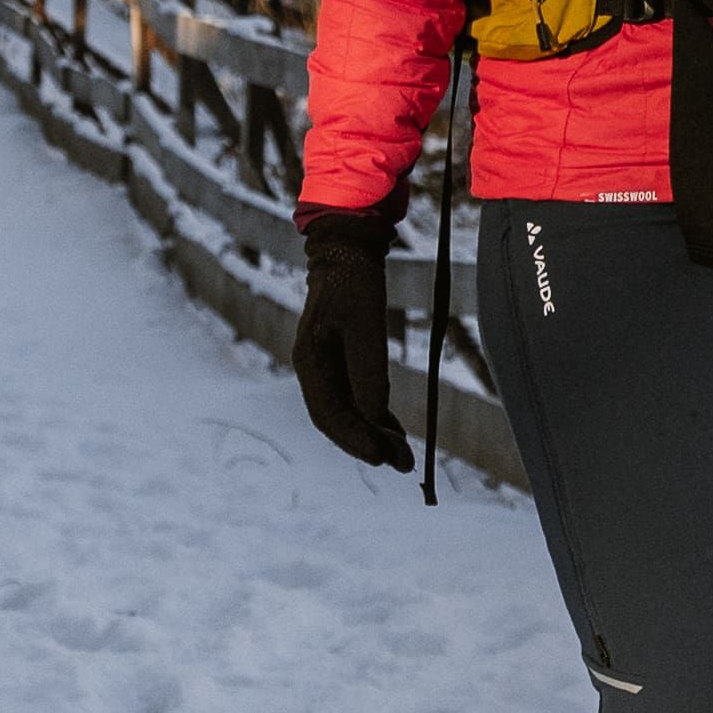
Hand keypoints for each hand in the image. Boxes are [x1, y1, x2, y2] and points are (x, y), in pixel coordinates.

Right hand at [294, 203, 409, 471]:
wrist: (350, 248)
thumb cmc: (356, 283)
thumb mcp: (366, 326)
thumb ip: (368, 373)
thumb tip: (372, 421)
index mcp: (309, 361)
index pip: (329, 415)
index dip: (356, 440)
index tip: (384, 458)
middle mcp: (312, 368)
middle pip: (337, 419)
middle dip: (367, 443)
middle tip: (402, 463)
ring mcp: (325, 364)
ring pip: (347, 411)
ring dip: (373, 433)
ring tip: (403, 455)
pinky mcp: (341, 359)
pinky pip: (355, 396)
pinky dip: (374, 414)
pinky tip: (393, 429)